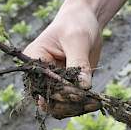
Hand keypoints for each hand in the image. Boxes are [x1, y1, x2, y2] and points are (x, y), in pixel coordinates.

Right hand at [24, 3, 101, 118]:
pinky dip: (83, 105)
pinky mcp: (69, 86)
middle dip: (70, 105)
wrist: (86, 21)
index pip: (41, 86)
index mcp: (35, 61)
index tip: (79, 95)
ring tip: (95, 103)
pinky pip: (72, 103)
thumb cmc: (77, 24)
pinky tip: (95, 102)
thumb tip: (84, 87)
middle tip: (91, 102)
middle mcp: (42, 75)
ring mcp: (55, 83)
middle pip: (50, 101)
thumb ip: (79, 64)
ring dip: (78, 108)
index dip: (59, 94)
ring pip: (61, 106)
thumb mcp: (77, 40)